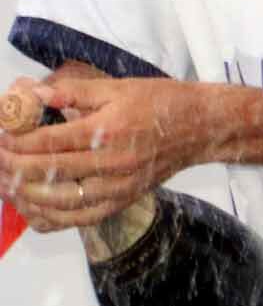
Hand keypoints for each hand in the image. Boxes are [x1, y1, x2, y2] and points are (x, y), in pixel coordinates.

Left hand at [0, 75, 201, 231]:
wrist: (201, 128)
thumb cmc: (161, 103)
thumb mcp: (117, 87)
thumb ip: (72, 92)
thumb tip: (32, 93)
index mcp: (108, 130)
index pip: (48, 142)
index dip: (15, 142)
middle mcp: (112, 162)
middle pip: (48, 173)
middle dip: (12, 168)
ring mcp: (119, 186)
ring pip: (60, 202)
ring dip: (26, 195)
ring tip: (6, 185)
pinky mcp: (123, 200)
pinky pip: (80, 218)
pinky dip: (51, 218)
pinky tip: (33, 208)